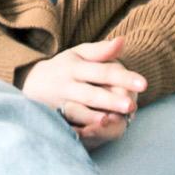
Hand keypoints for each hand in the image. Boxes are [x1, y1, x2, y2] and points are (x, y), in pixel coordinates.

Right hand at [20, 36, 145, 146]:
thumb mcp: (79, 53)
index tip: (144, 84)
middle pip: (91, 94)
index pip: (103, 72)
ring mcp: (59, 104)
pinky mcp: (54, 118)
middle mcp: (67, 86)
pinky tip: (94, 133)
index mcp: (76, 67)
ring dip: (94, 117)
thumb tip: (123, 41)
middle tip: (131, 106)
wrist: (30, 83)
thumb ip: (101, 50)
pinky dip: (80, 130)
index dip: (124, 78)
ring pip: (78, 111)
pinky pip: (67, 126)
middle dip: (111, 100)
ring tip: (113, 120)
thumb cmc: (64, 67)